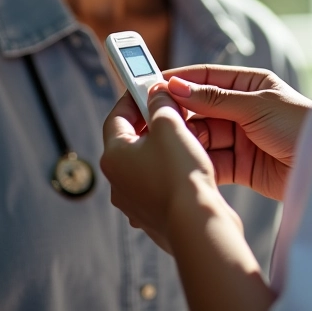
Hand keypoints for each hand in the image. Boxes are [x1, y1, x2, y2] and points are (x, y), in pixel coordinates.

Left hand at [100, 85, 242, 253]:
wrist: (198, 226)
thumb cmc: (180, 174)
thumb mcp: (170, 126)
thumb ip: (160, 103)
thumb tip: (156, 93)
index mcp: (113, 157)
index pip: (116, 116)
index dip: (132, 97)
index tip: (147, 84)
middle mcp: (118, 182)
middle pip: (130, 140)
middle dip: (151, 121)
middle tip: (170, 107)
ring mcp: (135, 202)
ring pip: (146, 162)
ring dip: (162, 146)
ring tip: (185, 135)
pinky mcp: (154, 215)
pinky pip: (159, 183)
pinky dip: (170, 169)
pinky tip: (190, 164)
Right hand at [164, 65, 311, 201]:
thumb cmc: (300, 125)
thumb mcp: (256, 105)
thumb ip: (215, 99)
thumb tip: (178, 86)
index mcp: (248, 84)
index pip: (205, 78)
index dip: (178, 82)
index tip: (151, 86)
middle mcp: (241, 109)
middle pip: (199, 109)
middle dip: (179, 115)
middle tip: (154, 122)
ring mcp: (240, 137)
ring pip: (202, 136)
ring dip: (187, 140)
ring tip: (169, 145)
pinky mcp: (241, 166)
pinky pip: (212, 161)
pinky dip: (199, 162)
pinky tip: (185, 163)